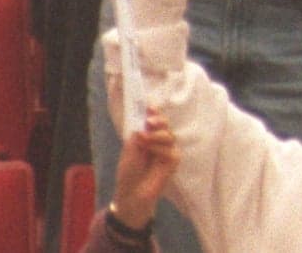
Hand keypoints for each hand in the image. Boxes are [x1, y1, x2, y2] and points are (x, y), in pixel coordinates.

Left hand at [110, 107, 179, 229]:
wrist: (131, 193)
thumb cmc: (128, 173)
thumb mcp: (129, 151)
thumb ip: (137, 136)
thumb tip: (144, 122)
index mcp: (148, 137)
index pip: (154, 122)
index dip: (153, 113)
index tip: (149, 107)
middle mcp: (159, 142)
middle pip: (165, 125)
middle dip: (158, 120)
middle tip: (149, 121)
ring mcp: (168, 151)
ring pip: (169, 136)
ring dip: (156, 135)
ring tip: (143, 140)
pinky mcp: (174, 161)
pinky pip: (171, 150)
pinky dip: (160, 149)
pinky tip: (151, 153)